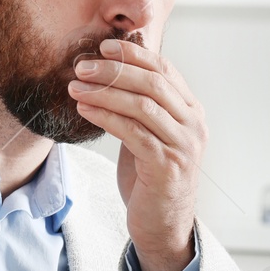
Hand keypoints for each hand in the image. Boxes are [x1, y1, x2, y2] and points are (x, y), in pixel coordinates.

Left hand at [69, 38, 205, 270]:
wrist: (162, 224)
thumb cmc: (151, 177)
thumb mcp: (149, 134)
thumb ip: (142, 104)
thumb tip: (117, 67)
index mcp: (192, 112)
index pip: (165, 70)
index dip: (134, 55)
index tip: (103, 46)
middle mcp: (194, 125)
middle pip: (153, 83)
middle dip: (114, 70)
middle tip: (81, 66)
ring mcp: (183, 146)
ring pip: (143, 105)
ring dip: (104, 92)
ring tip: (75, 86)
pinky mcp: (166, 165)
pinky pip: (132, 132)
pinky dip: (105, 116)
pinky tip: (84, 109)